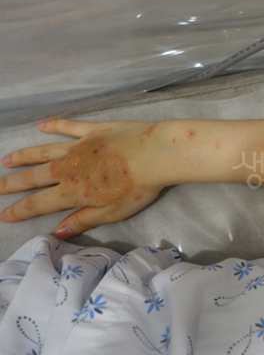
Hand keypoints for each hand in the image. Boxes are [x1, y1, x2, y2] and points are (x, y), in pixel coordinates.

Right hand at [0, 119, 170, 238]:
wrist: (156, 154)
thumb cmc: (138, 187)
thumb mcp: (112, 213)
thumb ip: (84, 220)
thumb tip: (59, 231)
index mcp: (74, 191)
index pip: (38, 204)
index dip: (19, 210)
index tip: (2, 214)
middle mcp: (69, 168)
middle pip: (34, 177)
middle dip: (11, 184)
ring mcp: (80, 146)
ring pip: (44, 151)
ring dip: (24, 156)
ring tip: (6, 160)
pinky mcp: (94, 130)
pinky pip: (69, 127)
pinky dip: (54, 125)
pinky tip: (41, 125)